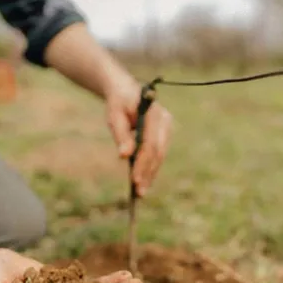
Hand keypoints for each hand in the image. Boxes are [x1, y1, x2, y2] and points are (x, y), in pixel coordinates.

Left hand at [106, 82, 172, 196]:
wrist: (126, 91)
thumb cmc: (118, 103)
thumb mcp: (114, 116)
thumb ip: (120, 135)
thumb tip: (124, 156)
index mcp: (153, 113)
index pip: (150, 144)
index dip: (143, 163)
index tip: (134, 180)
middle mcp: (165, 121)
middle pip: (158, 152)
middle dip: (148, 173)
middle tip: (139, 192)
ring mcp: (167, 128)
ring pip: (160, 155)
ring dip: (150, 174)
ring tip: (140, 192)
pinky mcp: (164, 134)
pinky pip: (159, 153)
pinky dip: (151, 167)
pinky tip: (144, 181)